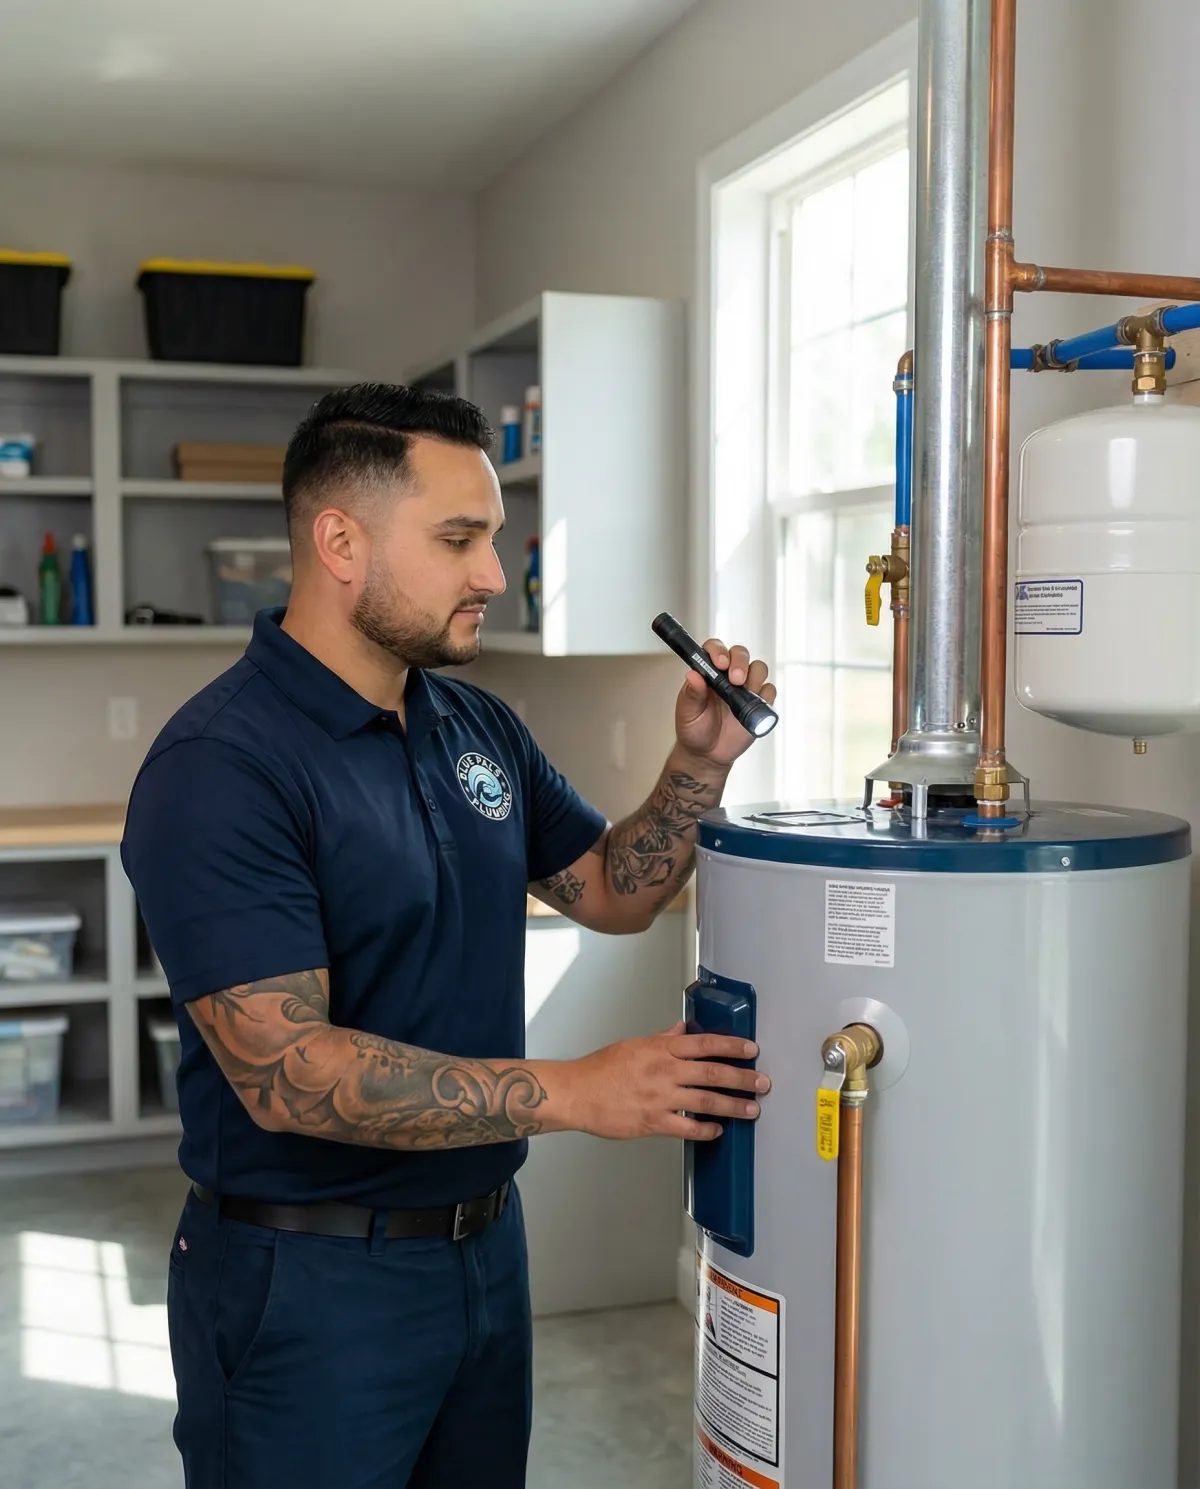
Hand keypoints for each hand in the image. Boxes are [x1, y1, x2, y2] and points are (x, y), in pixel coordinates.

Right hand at [559, 1022, 770, 1140]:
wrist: (576, 1094)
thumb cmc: (600, 1070)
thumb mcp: (633, 1045)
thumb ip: (662, 1039)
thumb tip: (681, 1030)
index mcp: (660, 1049)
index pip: (704, 1043)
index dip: (731, 1046)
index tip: (751, 1049)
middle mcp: (664, 1071)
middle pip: (713, 1072)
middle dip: (743, 1078)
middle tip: (762, 1082)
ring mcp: (660, 1097)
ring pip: (706, 1101)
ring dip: (733, 1106)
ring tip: (752, 1109)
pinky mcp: (653, 1122)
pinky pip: (687, 1127)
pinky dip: (706, 1130)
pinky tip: (717, 1131)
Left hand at [675, 638, 775, 769]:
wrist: (707, 754)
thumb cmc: (694, 729)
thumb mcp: (687, 712)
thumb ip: (691, 693)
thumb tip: (692, 675)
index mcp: (708, 672)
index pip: (715, 648)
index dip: (719, 651)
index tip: (720, 664)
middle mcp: (728, 675)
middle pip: (741, 654)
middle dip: (740, 663)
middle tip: (736, 680)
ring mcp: (745, 688)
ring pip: (758, 668)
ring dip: (754, 677)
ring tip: (743, 694)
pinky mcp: (758, 703)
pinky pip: (769, 691)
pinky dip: (765, 696)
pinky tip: (754, 706)